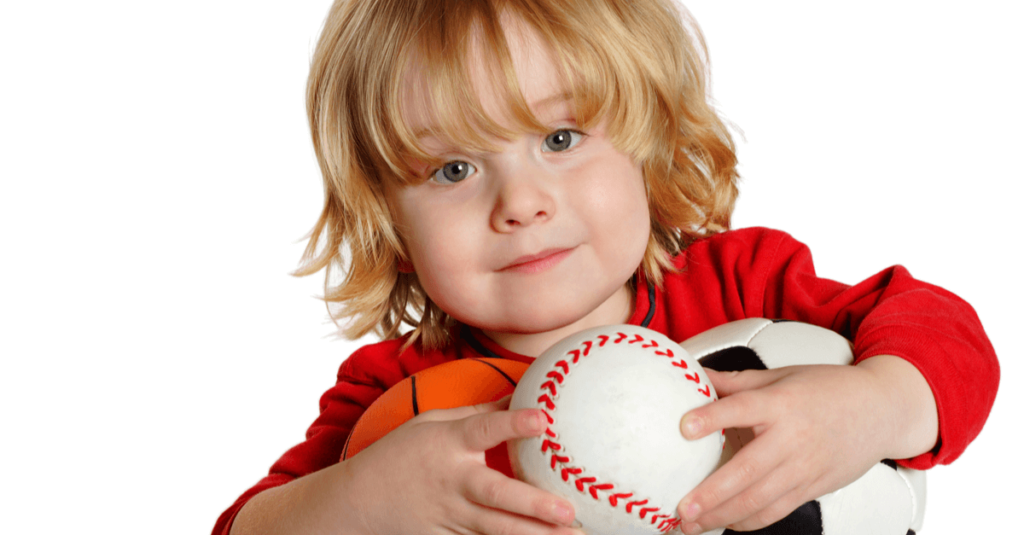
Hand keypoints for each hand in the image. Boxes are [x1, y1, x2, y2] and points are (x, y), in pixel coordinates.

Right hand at [343, 395, 584, 534]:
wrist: (357, 504)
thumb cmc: (399, 455)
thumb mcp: (431, 424)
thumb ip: (477, 414)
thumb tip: (520, 394)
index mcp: (448, 444)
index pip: (484, 430)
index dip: (513, 424)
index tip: (543, 419)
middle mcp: (453, 481)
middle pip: (497, 495)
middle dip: (534, 505)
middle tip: (567, 509)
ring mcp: (451, 515)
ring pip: (498, 529)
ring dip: (536, 534)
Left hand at [674, 365, 898, 533]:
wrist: (883, 411)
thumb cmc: (830, 389)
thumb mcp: (783, 376)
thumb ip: (737, 381)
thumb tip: (695, 372)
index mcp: (782, 402)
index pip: (743, 408)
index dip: (713, 418)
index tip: (684, 426)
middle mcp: (793, 438)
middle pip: (749, 470)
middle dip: (712, 493)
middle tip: (682, 507)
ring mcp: (805, 467)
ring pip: (761, 499)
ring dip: (724, 515)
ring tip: (692, 524)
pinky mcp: (813, 487)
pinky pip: (778, 510)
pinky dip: (751, 521)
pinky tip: (726, 524)